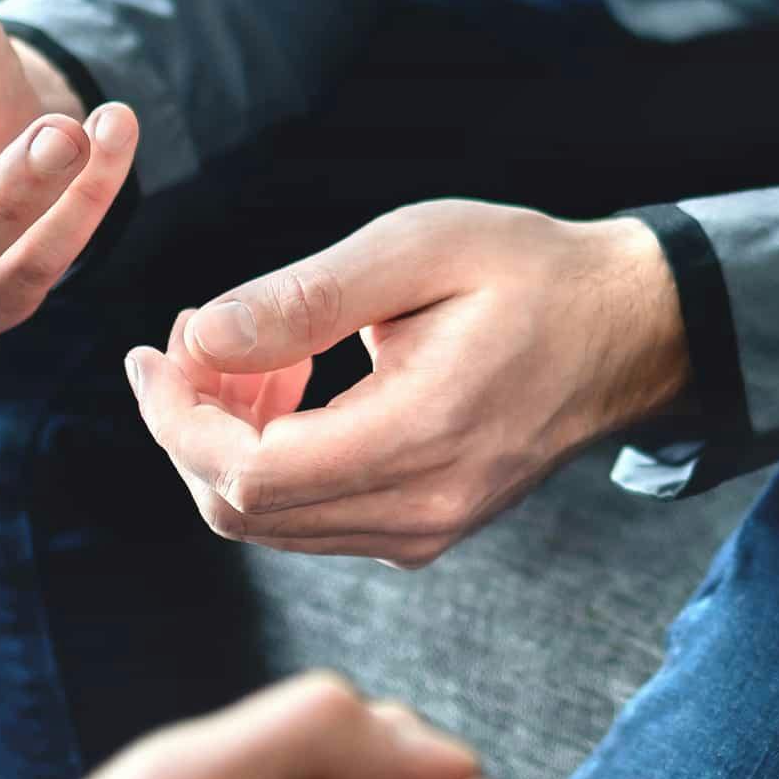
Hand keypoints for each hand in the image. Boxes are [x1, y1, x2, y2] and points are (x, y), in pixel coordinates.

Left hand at [127, 201, 689, 565]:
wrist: (626, 329)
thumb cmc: (527, 273)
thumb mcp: (415, 249)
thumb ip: (302, 297)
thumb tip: (200, 336)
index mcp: (423, 437)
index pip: (250, 476)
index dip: (177, 420)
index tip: (152, 353)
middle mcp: (421, 508)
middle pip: (243, 508)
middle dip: (189, 424)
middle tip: (187, 339)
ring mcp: (422, 529)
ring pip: (267, 518)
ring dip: (226, 436)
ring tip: (251, 347)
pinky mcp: (418, 526)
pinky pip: (306, 513)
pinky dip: (267, 452)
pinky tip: (288, 379)